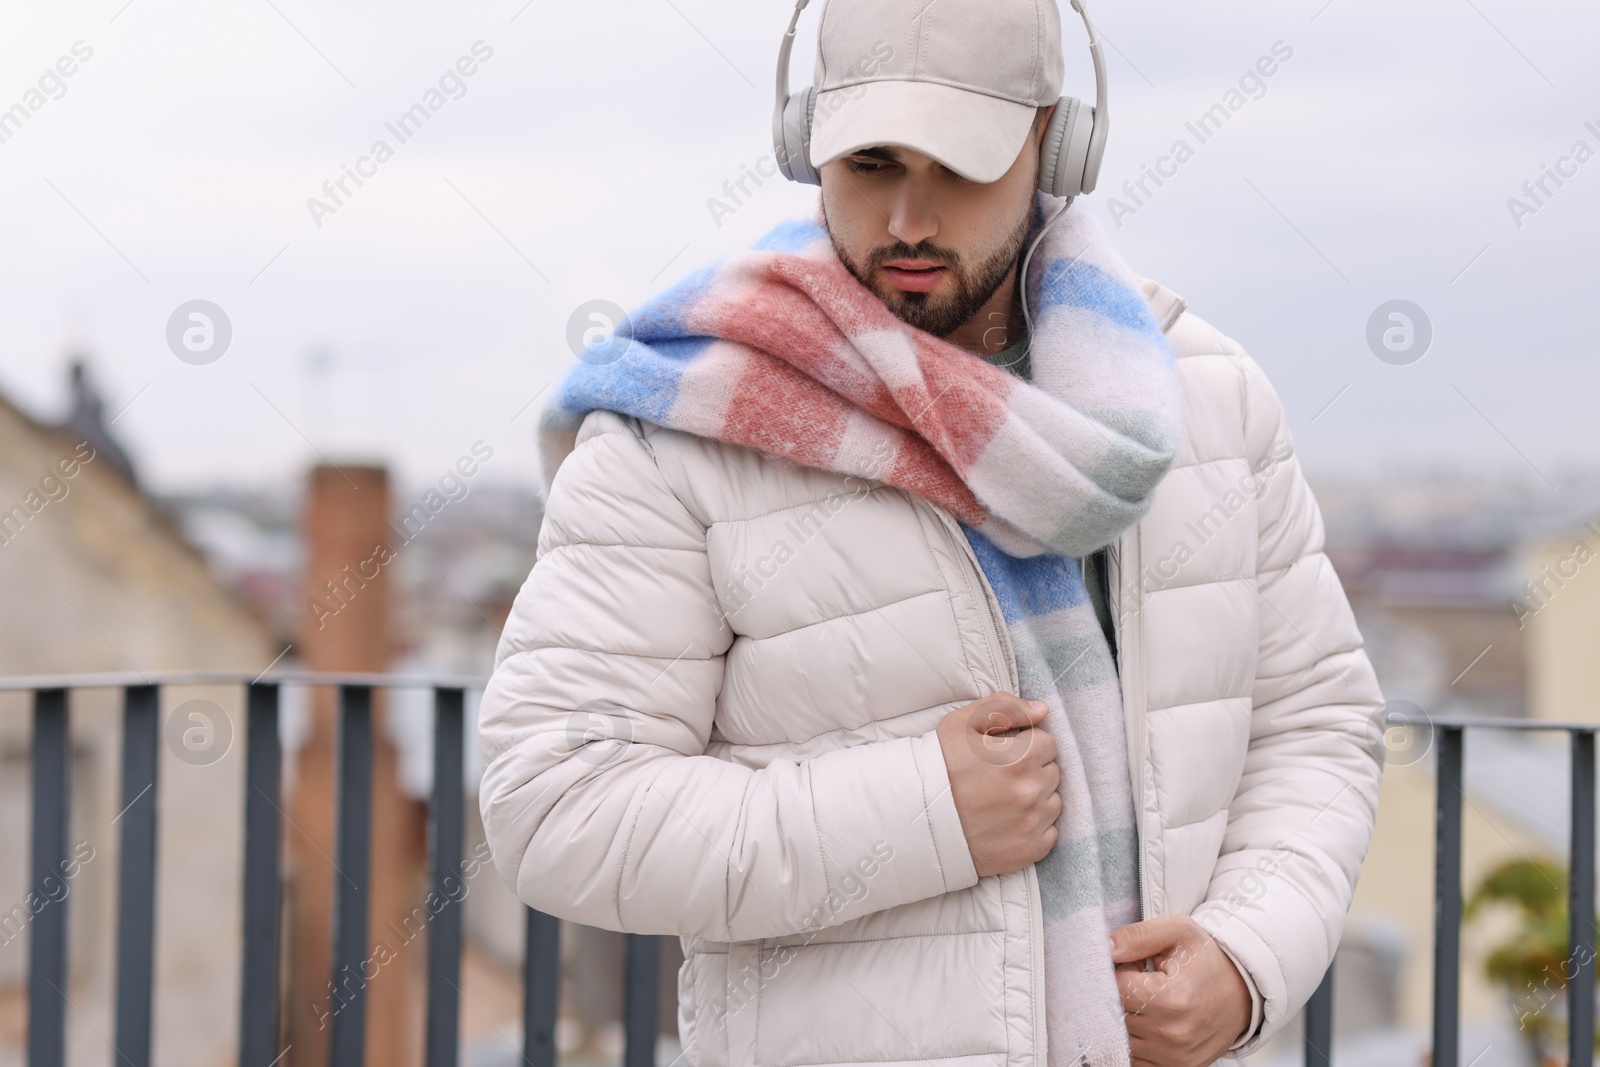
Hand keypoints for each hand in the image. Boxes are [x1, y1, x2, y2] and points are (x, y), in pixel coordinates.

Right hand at [935, 693, 1060, 877]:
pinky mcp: (1028, 850)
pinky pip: (1049, 834)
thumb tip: (1042, 710)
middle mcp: (1030, 791)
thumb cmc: (938, 766)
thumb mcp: (961, 724)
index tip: (1004, 754)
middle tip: (1001, 777)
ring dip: (1036, 799)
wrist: (915, 820)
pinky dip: (1034, 828)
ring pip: (1053, 802)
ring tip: (1003, 801)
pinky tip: (1007, 823)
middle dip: (1032, 770)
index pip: (1048, 743)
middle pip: (1052, 772)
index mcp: (1018, 757)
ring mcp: (1031, 823)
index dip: (1026, 745)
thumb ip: (1005, 708)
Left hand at [1110, 915, 1251, 1066]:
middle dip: (1125, 995)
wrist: (1243, 992)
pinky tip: (1152, 1023)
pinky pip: (1137, 1060)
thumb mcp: (1178, 932)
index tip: (1139, 966)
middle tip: (1146, 983)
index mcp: (1171, 999)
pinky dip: (1138, 1042)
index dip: (1123, 971)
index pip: (1116, 987)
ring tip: (1153, 1002)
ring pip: (1123, 1038)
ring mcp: (1174, 1057)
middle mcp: (1171, 1034)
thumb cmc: (1208, 960)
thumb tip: (1106, 948)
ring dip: (1130, 1018)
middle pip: (1117, 1013)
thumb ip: (1137, 936)